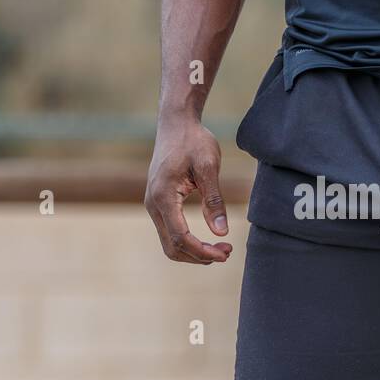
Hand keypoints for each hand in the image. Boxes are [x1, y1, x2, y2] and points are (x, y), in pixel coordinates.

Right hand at [145, 116, 232, 264]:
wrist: (176, 123)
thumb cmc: (193, 141)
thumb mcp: (209, 167)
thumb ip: (214, 200)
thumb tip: (221, 232)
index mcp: (163, 196)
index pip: (181, 237)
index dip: (203, 251)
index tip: (226, 253)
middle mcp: (153, 204)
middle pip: (172, 247)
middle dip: (199, 256)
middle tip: (226, 252)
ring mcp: (153, 205)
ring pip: (169, 243)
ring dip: (194, 252)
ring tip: (220, 248)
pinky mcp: (158, 203)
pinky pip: (170, 232)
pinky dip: (187, 242)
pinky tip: (207, 239)